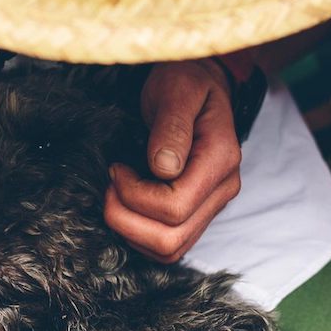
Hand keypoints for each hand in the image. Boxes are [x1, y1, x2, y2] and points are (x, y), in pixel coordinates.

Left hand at [104, 59, 241, 262]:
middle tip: (108, 187)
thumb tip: (163, 167)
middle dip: (125, 219)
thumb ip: (171, 127)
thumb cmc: (185, 82)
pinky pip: (167, 245)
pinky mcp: (196, 212)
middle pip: (171, 238)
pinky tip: (126, 205)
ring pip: (169, 249)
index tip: (116, 167)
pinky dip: (138, 234)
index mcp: (220, 160)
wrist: (198, 82)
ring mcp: (211, 205)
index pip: (174, 206)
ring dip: (130, 231)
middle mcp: (222, 189)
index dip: (134, 195)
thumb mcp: (176, 90)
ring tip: (115, 195)